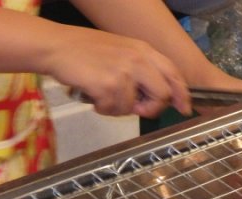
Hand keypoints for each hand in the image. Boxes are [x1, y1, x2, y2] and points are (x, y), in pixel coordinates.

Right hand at [45, 26, 190, 117]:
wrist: (57, 46)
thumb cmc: (85, 50)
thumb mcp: (121, 51)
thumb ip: (141, 69)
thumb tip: (154, 96)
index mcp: (143, 50)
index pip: (174, 73)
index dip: (182, 94)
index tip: (184, 108)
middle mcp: (138, 59)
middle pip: (163, 94)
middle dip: (152, 108)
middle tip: (137, 110)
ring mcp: (124, 72)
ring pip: (134, 107)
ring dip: (117, 108)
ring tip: (102, 94)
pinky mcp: (108, 85)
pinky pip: (113, 109)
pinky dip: (102, 108)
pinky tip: (93, 95)